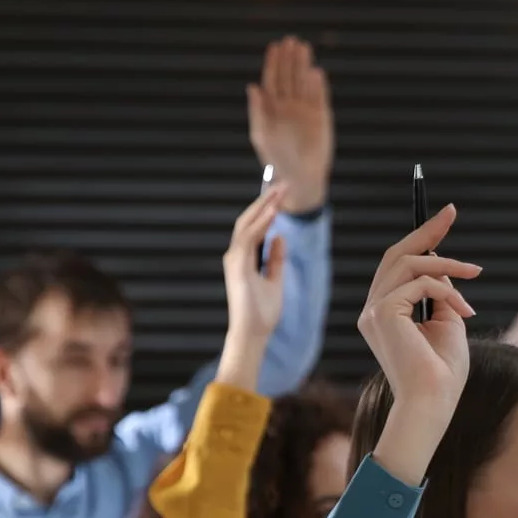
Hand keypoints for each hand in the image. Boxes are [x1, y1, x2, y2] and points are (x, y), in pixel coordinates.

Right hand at [218, 185, 287, 388]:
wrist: (253, 333)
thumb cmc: (262, 312)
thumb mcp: (275, 280)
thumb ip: (276, 259)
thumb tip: (280, 237)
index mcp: (244, 259)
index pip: (254, 227)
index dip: (266, 208)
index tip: (281, 194)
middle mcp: (236, 255)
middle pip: (249, 220)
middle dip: (265, 201)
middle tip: (282, 185)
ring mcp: (234, 259)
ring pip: (247, 224)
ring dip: (264, 206)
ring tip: (279, 191)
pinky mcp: (237, 266)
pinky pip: (249, 237)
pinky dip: (262, 222)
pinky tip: (274, 211)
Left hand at [247, 37, 332, 215]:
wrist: (300, 176)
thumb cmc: (277, 158)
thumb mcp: (261, 135)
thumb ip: (258, 110)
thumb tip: (252, 87)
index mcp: (273, 108)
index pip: (272, 80)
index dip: (273, 63)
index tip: (274, 47)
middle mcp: (289, 105)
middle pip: (289, 76)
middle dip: (289, 59)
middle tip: (290, 40)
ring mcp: (306, 109)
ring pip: (304, 82)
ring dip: (303, 65)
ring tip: (304, 47)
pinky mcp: (321, 116)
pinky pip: (320, 96)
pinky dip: (318, 84)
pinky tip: (316, 72)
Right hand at [357, 204, 480, 484]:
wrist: (432, 404)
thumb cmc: (443, 375)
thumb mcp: (448, 324)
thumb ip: (442, 295)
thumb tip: (444, 267)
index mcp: (384, 314)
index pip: (398, 265)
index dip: (420, 238)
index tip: (443, 217)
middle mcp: (372, 310)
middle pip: (397, 254)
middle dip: (426, 231)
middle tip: (451, 213)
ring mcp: (373, 311)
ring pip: (410, 264)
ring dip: (448, 265)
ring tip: (475, 274)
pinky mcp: (382, 313)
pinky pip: (419, 284)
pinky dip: (447, 292)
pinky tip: (464, 311)